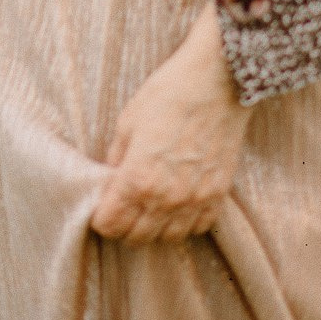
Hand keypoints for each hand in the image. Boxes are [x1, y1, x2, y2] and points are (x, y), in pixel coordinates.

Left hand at [91, 2, 249, 245]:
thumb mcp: (128, 121)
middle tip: (122, 206)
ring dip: (154, 227)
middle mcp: (167, 198)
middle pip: (137, 237)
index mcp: (138, 179)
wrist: (216, 80)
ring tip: (150, 205)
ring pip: (168, 238)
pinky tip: (178, 203)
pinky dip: (185, 222)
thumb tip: (109, 179)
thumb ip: (116, 158)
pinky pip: (198, 227)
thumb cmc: (168, 93)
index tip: (102, 207)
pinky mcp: (218, 194)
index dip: (101, 218)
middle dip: (124, 226)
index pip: (111, 225)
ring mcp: (195, 199)